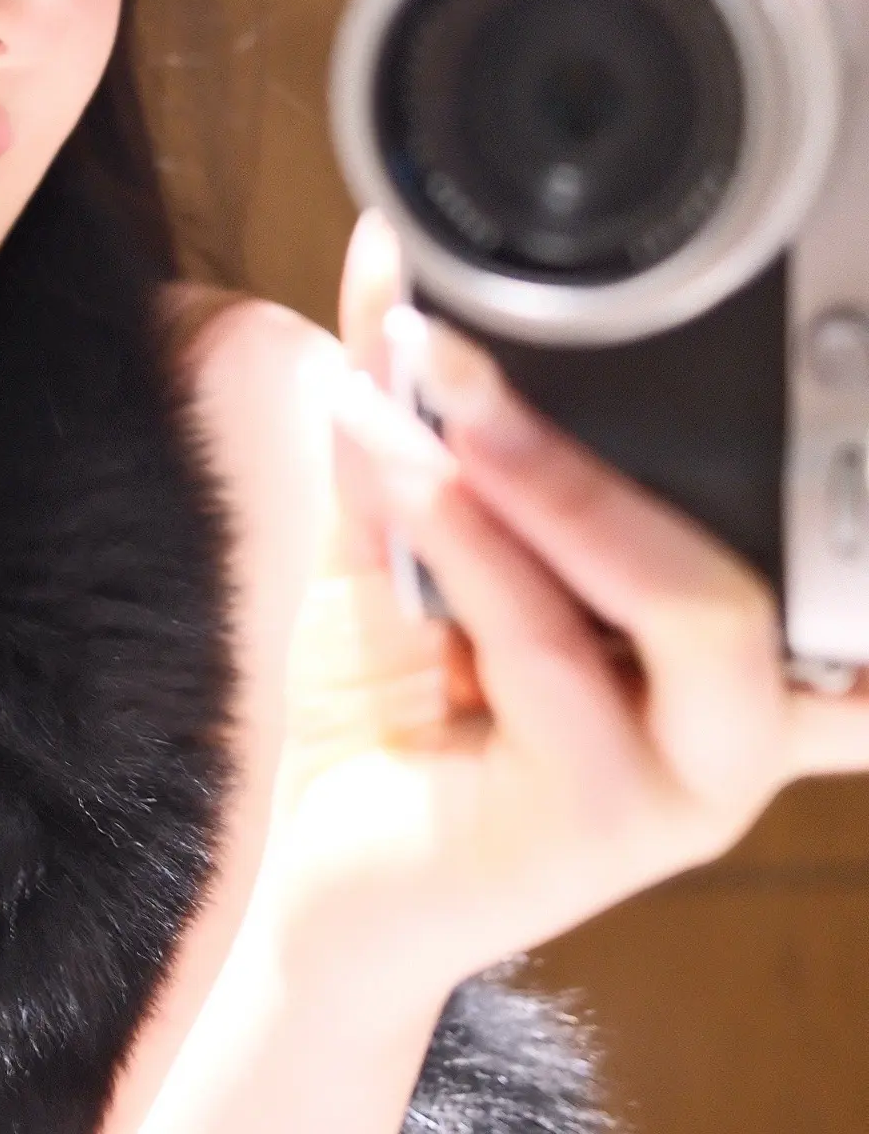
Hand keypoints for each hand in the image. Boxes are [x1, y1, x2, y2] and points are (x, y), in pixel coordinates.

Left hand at [251, 211, 868, 1012]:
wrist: (315, 881)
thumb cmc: (388, 706)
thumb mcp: (401, 530)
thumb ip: (416, 408)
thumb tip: (393, 252)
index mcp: (726, 639)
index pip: (824, 522)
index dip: (830, 433)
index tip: (746, 291)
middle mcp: (748, 712)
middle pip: (767, 554)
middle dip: (616, 427)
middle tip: (470, 337)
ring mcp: (697, 780)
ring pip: (687, 604)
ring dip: (548, 478)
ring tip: (432, 379)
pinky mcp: (611, 823)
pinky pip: (559, 656)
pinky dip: (478, 545)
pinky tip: (409, 465)